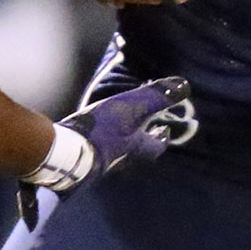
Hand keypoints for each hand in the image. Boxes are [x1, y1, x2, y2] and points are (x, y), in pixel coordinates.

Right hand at [24, 77, 191, 222]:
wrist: (66, 153)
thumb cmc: (105, 131)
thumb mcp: (135, 107)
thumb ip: (158, 96)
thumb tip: (184, 86)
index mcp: (138, 148)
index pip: (157, 146)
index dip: (162, 138)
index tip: (164, 129)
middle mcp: (121, 160)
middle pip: (137, 152)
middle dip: (140, 141)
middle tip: (142, 130)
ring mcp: (100, 163)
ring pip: (116, 154)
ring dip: (119, 143)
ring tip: (116, 131)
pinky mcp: (81, 161)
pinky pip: (94, 152)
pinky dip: (97, 144)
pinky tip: (89, 135)